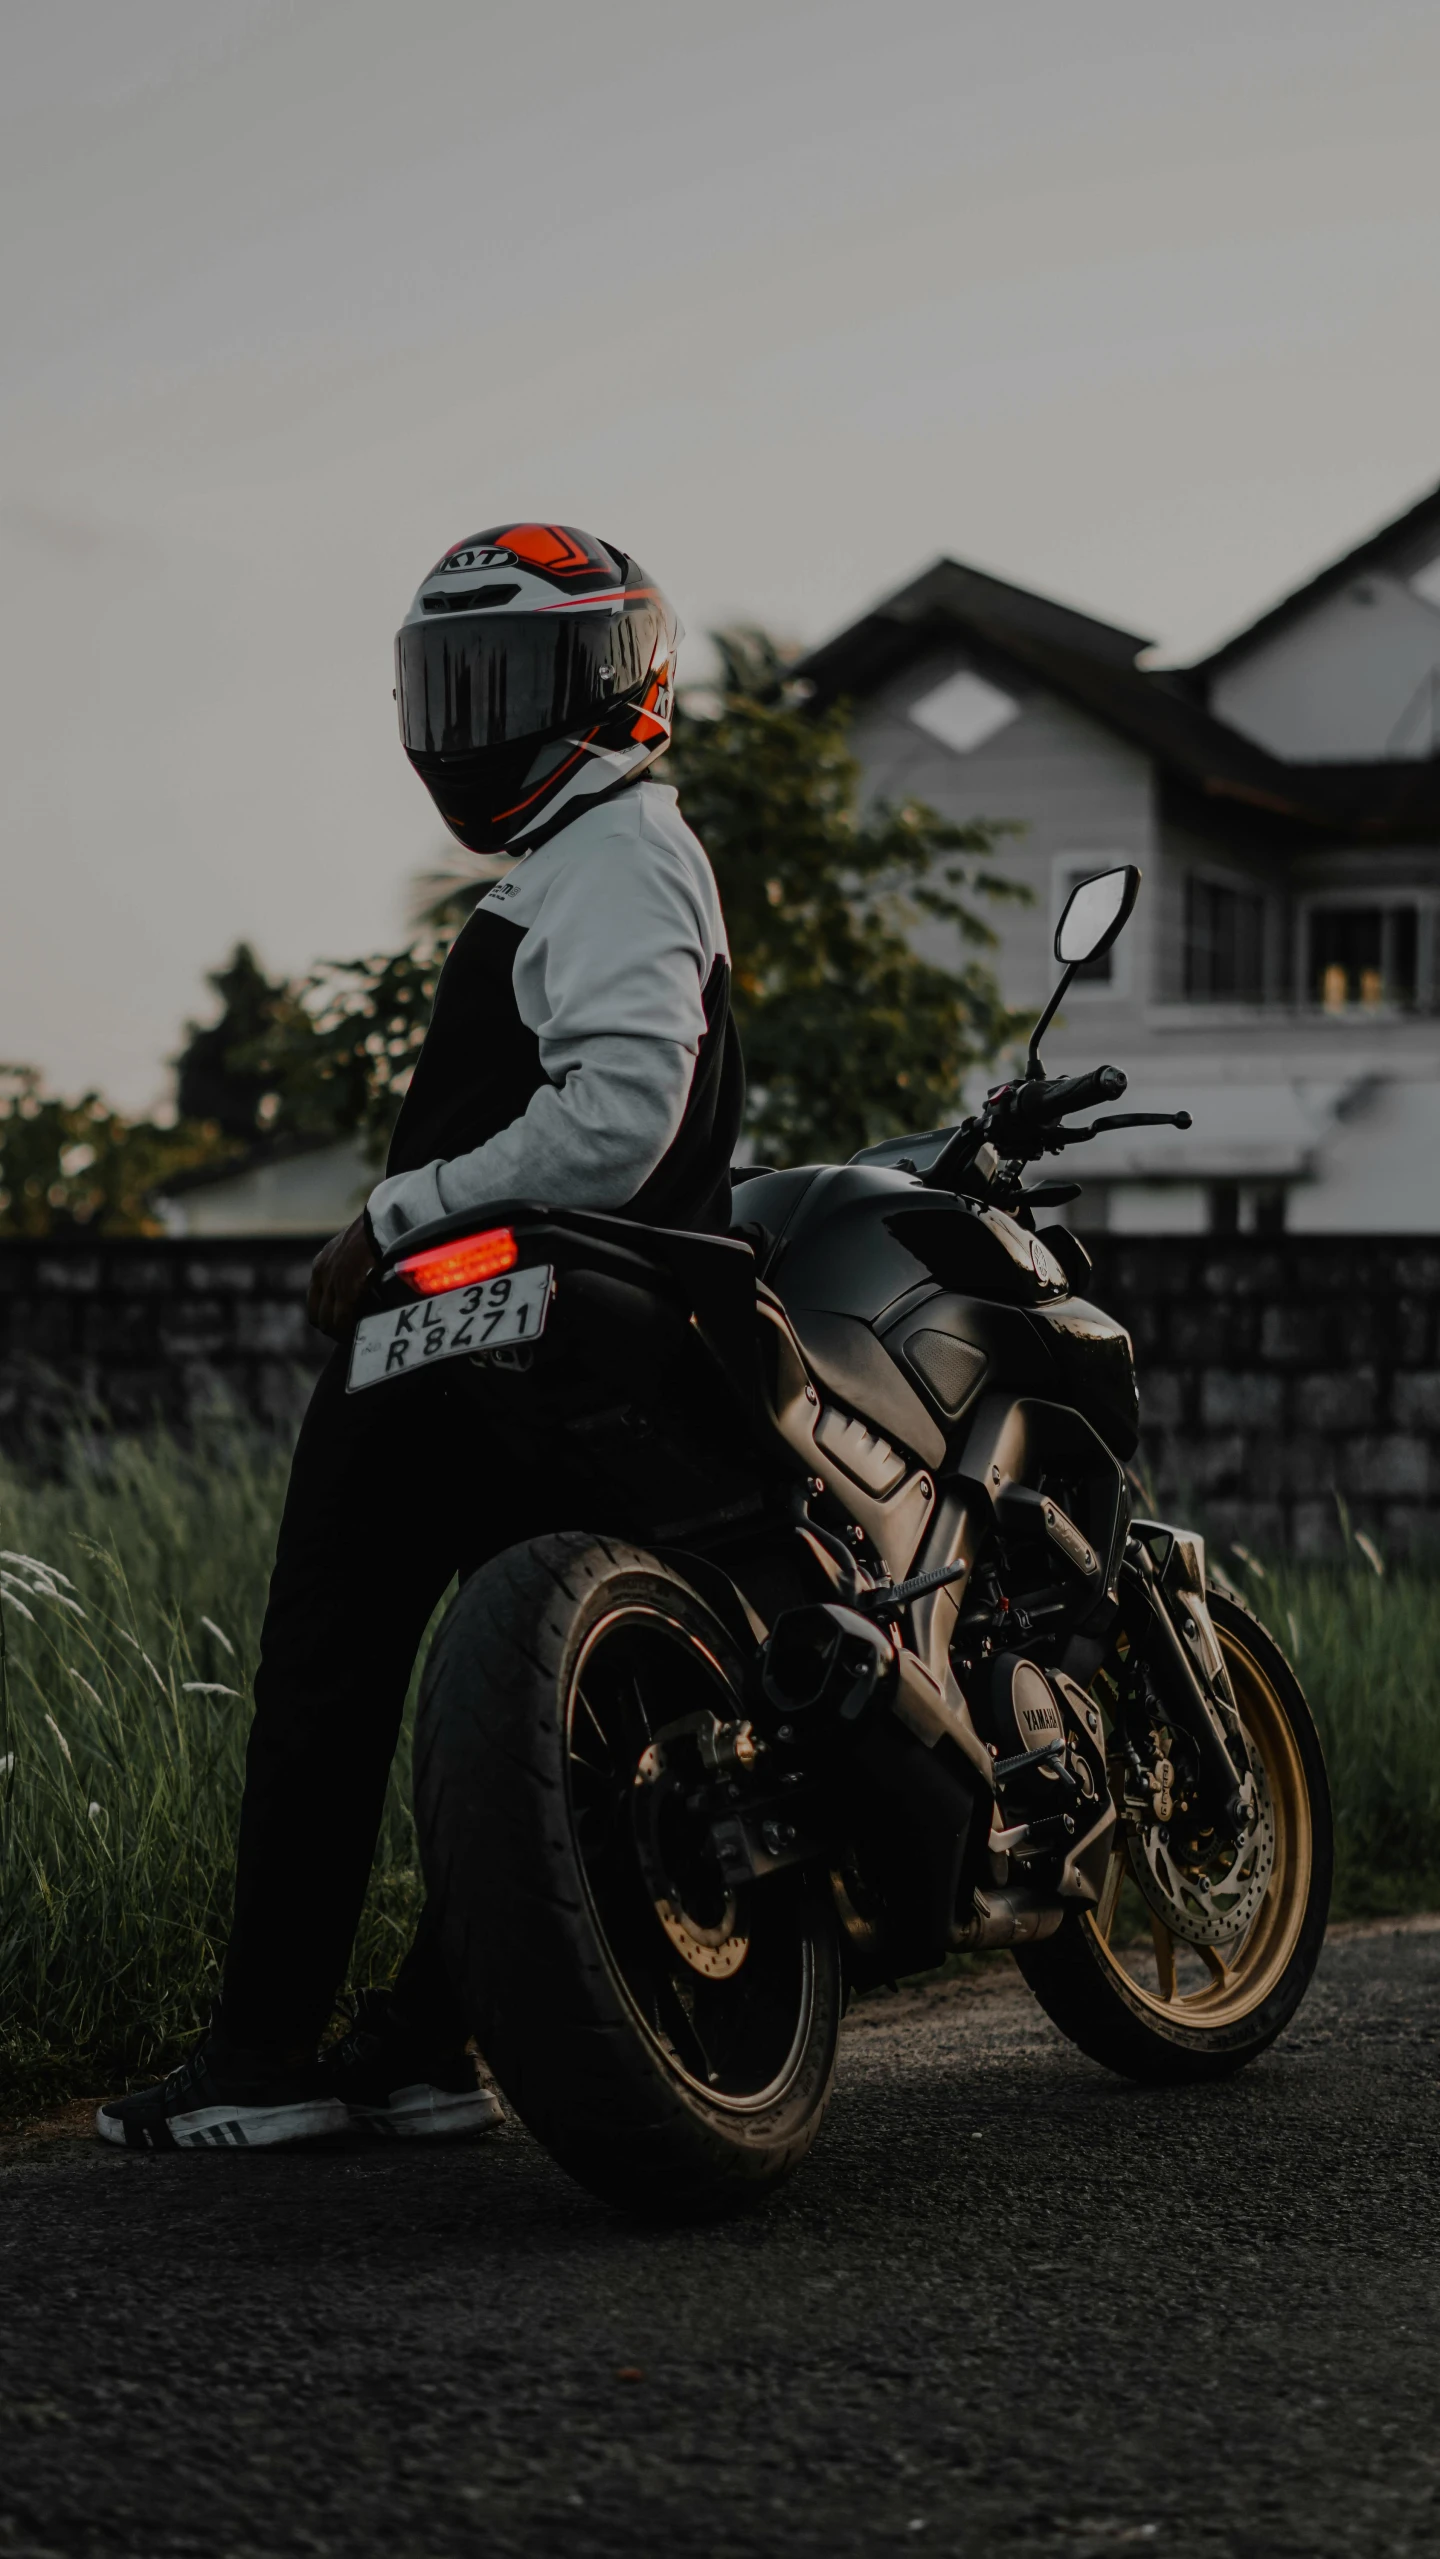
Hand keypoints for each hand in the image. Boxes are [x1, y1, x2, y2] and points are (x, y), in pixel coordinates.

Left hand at [308, 1214, 378, 1340]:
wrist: (382, 1221)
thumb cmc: (376, 1230)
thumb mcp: (353, 1246)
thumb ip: (351, 1263)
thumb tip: (362, 1279)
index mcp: (321, 1264)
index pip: (314, 1303)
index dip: (327, 1317)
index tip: (342, 1323)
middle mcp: (322, 1276)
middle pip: (318, 1317)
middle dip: (334, 1329)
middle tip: (352, 1334)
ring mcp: (332, 1284)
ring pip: (328, 1323)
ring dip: (342, 1332)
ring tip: (359, 1335)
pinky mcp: (346, 1290)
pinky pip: (343, 1321)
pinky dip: (351, 1330)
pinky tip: (364, 1330)